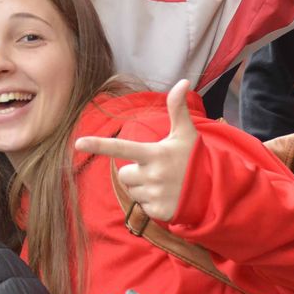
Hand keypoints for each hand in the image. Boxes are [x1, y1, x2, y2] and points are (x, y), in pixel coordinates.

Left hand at [75, 80, 198, 222]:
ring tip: (164, 183)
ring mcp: (154, 195)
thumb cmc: (196, 158)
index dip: (98, 145)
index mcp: (154, 154)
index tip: (78, 143)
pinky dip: (151, 202)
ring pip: (132, 190)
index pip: (121, 148)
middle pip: (123, 174)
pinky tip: (167, 196)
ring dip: (143, 187)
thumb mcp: (187, 133)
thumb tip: (183, 81)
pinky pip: (142, 206)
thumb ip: (178, 108)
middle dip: (134, 172)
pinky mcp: (158, 212)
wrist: (215, 191)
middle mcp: (152, 175)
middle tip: (156, 169)